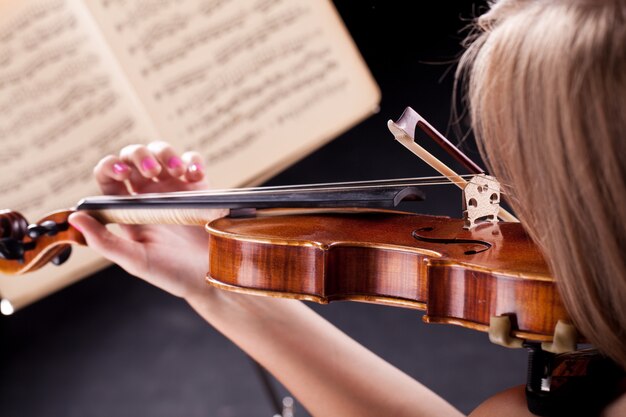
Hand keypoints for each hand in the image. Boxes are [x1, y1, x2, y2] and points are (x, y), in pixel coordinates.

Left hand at [68, 142, 225, 299]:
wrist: (214, 277)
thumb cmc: (174, 274)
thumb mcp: (136, 261)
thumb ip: (104, 241)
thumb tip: (75, 218)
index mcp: (129, 210)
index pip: (109, 178)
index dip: (109, 167)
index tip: (121, 173)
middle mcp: (149, 196)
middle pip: (134, 157)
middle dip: (139, 155)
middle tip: (150, 171)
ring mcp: (175, 189)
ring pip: (162, 152)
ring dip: (166, 154)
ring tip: (176, 172)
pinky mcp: (200, 188)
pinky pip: (193, 161)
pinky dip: (192, 161)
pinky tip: (194, 174)